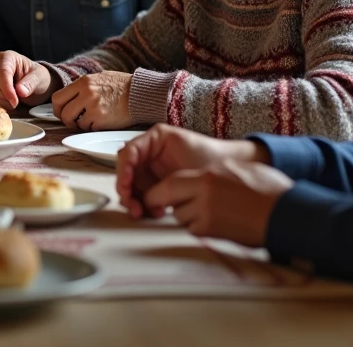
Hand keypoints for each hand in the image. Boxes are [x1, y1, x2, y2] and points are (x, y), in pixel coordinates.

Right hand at [0, 50, 52, 109]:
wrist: (35, 84)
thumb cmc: (37, 78)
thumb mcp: (39, 79)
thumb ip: (30, 83)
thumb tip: (20, 91)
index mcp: (8, 57)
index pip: (2, 72)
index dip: (6, 89)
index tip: (14, 102)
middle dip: (2, 95)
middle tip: (16, 104)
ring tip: (12, 104)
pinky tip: (6, 104)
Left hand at [52, 71, 132, 130]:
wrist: (140, 93)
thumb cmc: (121, 86)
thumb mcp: (99, 78)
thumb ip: (83, 86)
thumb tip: (69, 97)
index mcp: (83, 82)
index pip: (57, 98)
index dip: (58, 108)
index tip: (63, 112)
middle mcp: (86, 93)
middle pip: (63, 113)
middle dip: (67, 120)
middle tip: (74, 121)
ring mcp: (93, 107)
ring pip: (75, 123)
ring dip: (81, 124)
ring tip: (92, 119)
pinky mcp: (101, 119)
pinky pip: (89, 128)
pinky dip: (93, 127)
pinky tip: (102, 121)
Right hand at [115, 124, 266, 218]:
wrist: (229, 172)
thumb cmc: (211, 157)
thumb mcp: (184, 157)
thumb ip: (159, 164)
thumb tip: (136, 182)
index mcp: (154, 140)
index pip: (128, 153)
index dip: (123, 170)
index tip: (126, 185)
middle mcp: (149, 154)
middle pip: (126, 172)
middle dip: (127, 191)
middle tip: (134, 207)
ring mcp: (152, 170)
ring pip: (132, 187)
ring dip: (135, 201)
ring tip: (145, 213)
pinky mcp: (158, 185)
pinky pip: (144, 196)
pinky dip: (146, 206)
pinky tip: (156, 212)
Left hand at [142, 160, 293, 246]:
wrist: (287, 214)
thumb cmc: (268, 189)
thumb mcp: (235, 169)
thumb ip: (211, 173)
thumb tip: (196, 177)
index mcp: (206, 177)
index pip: (168, 184)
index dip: (159, 190)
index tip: (157, 194)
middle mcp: (203, 197)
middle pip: (169, 201)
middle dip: (169, 202)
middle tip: (177, 202)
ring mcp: (208, 217)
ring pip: (181, 217)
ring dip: (186, 214)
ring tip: (207, 209)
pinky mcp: (215, 234)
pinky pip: (194, 230)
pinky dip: (198, 227)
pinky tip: (215, 221)